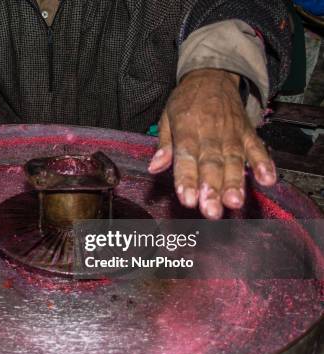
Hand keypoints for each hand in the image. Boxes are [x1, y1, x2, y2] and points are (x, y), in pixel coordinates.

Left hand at [148, 69, 276, 218]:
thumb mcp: (167, 116)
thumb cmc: (187, 100)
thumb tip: (154, 167)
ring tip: (234, 202)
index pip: (186, 157)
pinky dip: (264, 164)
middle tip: (210, 210)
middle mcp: (210, 133)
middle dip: (211, 189)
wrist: (213, 75)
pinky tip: (267, 180)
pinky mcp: (247, 133)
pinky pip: (257, 149)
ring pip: (233, 161)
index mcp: (187, 129)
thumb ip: (164, 145)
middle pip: (210, 165)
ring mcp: (231, 134)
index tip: (187, 199)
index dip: (187, 179)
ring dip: (234, 182)